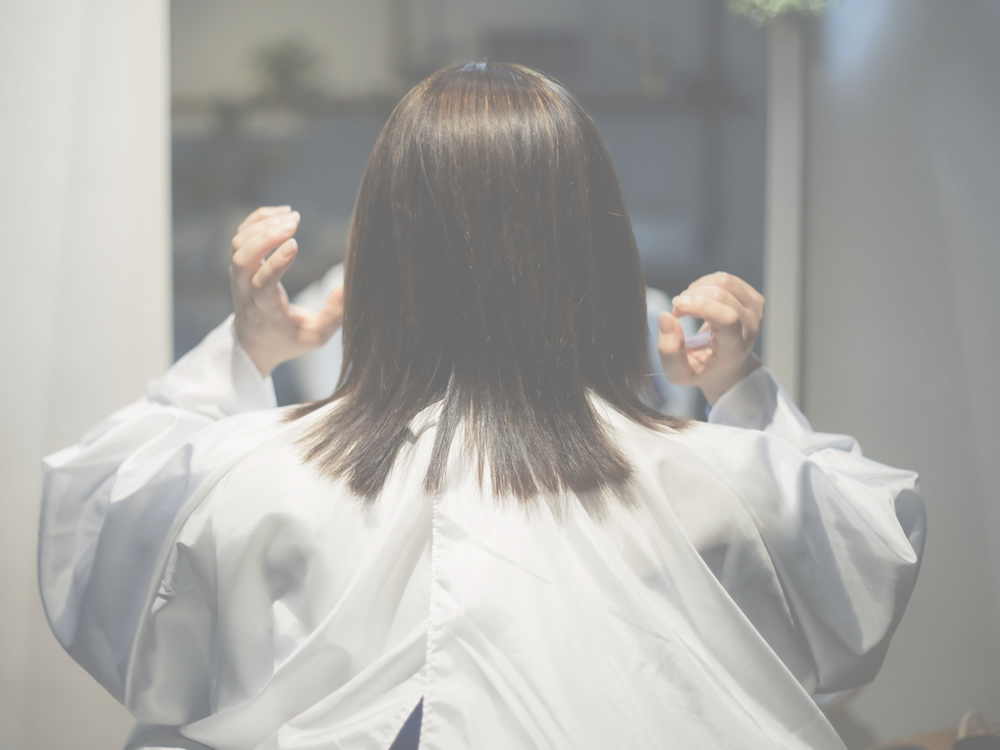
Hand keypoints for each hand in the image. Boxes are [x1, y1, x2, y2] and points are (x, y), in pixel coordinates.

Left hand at [229, 206, 343, 376]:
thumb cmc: (288, 339)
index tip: (295, 243)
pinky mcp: (239, 263)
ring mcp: (238, 274)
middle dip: (267, 236)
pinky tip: (282, 213)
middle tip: (295, 222)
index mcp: (264, 308)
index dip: (276, 261)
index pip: (262, 282)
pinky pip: (241, 234)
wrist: (254, 341)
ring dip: (264, 225)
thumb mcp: (316, 337)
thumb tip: (346, 288)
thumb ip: (334, 316)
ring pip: (239, 243)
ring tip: (293, 217)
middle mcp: (245, 289)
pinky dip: (258, 219)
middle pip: (243, 257)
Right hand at [657, 272, 763, 405]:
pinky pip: (727, 279)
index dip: (700, 306)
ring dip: (697, 288)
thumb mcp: (679, 372)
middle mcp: (751, 327)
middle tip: (676, 310)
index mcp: (734, 348)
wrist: (728, 367)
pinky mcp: (755, 299)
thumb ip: (669, 351)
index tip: (676, 308)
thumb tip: (666, 317)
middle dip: (691, 296)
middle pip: (722, 295)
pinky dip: (706, 284)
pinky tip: (700, 299)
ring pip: (724, 282)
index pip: (727, 318)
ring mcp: (756, 311)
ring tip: (688, 304)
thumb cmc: (702, 369)